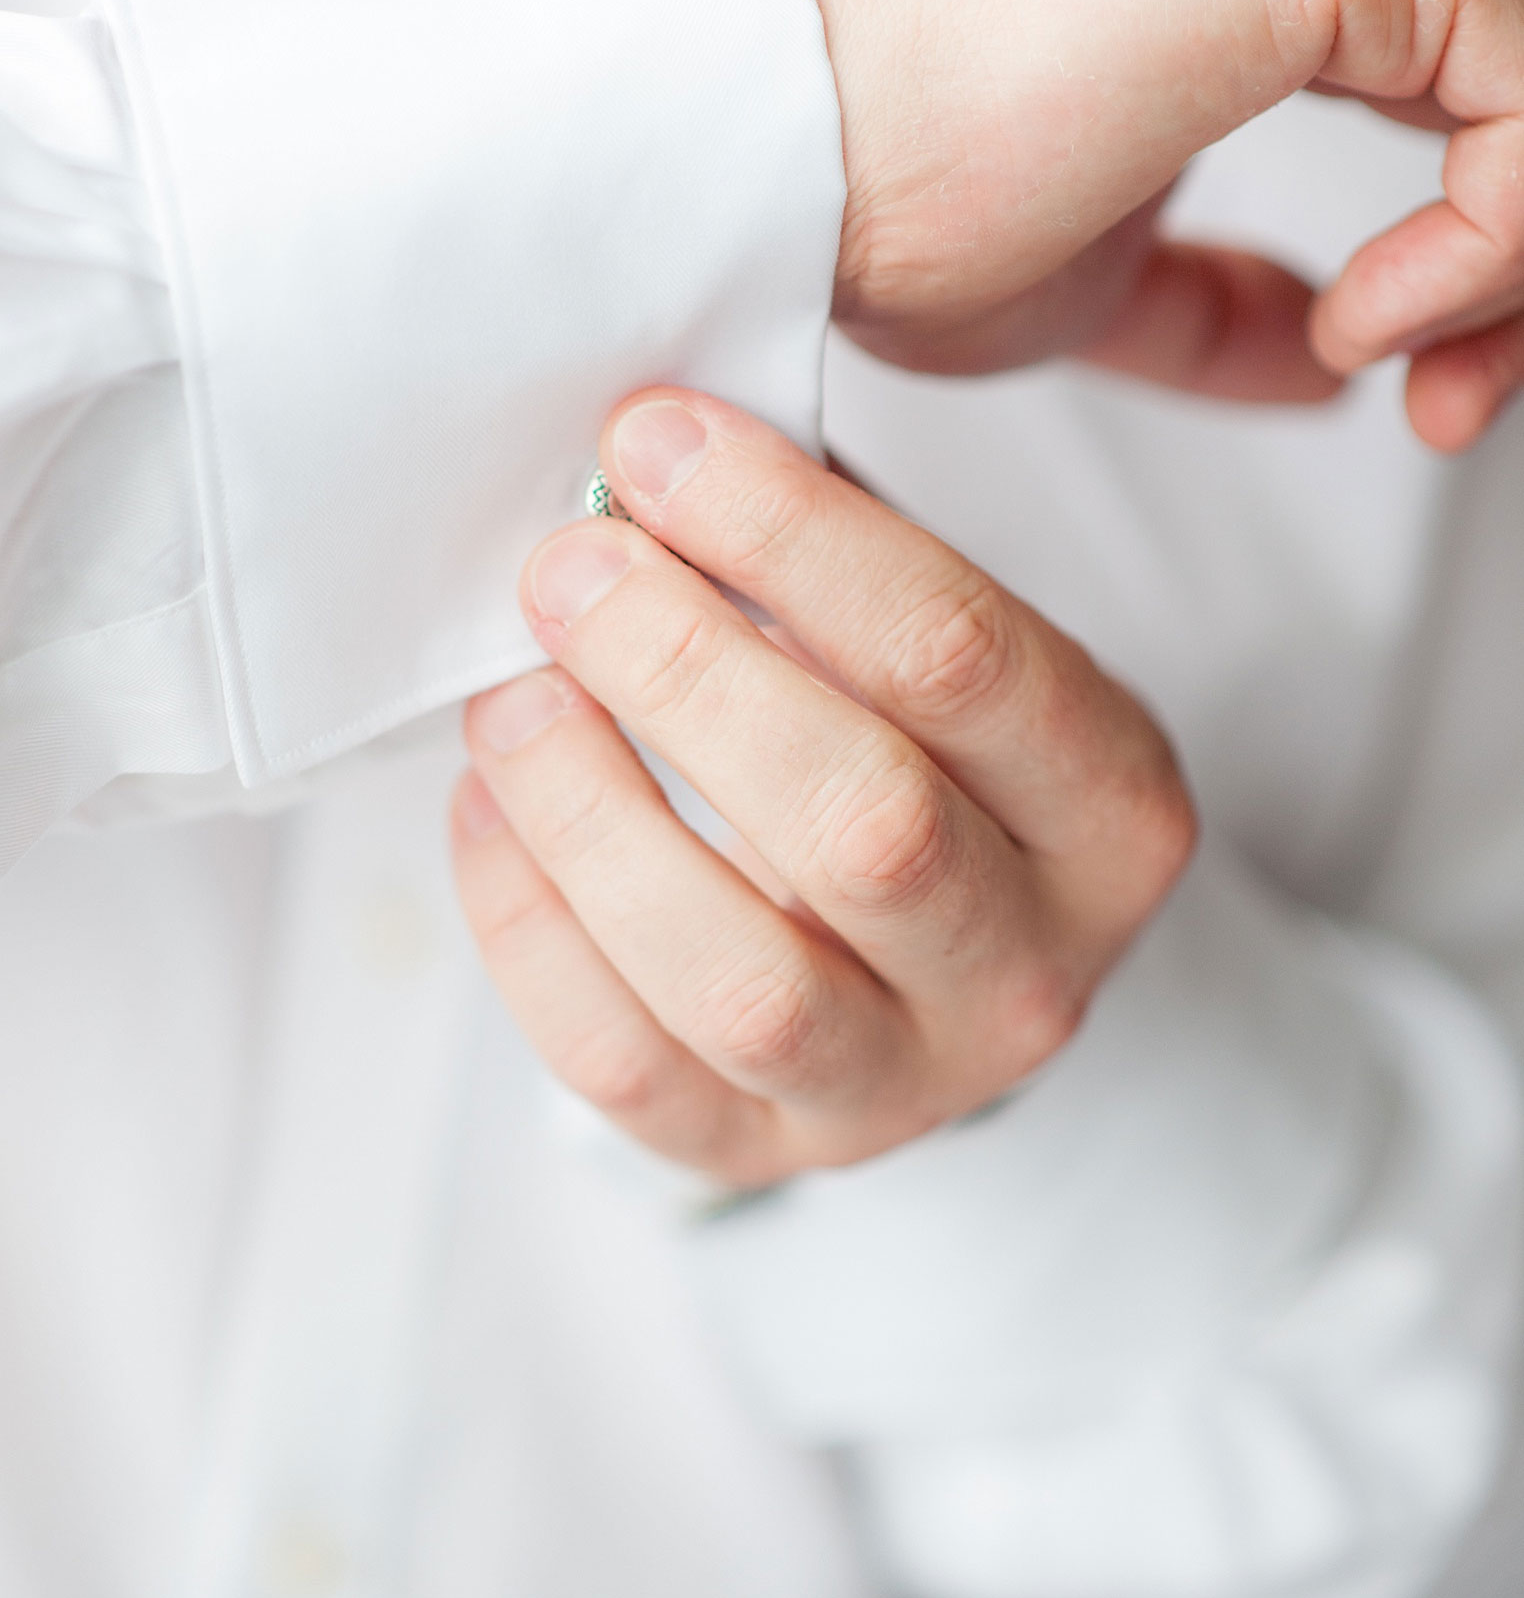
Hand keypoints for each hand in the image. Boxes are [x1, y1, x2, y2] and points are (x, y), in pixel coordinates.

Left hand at [450, 392, 1194, 1185]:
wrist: (935, 975)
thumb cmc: (922, 762)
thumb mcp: (941, 652)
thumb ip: (829, 561)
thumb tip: (649, 452)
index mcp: (1111, 809)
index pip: (963, 658)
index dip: (791, 536)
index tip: (653, 442)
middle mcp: (1032, 967)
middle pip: (863, 825)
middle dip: (686, 673)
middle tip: (567, 567)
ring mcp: (904, 1085)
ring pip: (744, 982)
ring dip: (595, 813)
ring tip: (510, 696)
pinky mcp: (763, 1154)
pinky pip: (626, 1065)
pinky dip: (528, 928)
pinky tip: (487, 806)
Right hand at [807, 0, 1523, 449]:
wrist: (784, 169)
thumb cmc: (884, 199)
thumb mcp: (1102, 278)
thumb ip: (1230, 299)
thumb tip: (1329, 360)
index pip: (1482, 75)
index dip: (1487, 251)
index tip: (1414, 379)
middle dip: (1518, 269)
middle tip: (1448, 397)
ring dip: (1512, 266)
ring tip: (1389, 354)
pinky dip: (1489, 237)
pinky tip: (1365, 314)